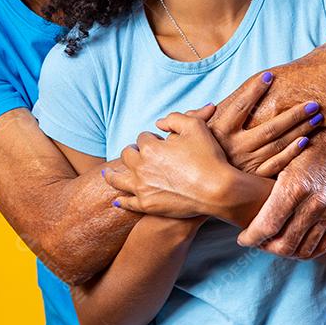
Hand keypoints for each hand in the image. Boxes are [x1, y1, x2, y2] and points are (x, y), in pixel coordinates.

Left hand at [102, 112, 234, 218]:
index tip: (161, 143)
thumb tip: (159, 123)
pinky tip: (117, 200)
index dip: (152, 139)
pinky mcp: (146, 206)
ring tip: (107, 174)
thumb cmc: (209, 156)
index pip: (143, 137)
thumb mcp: (195, 126)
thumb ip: (175, 118)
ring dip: (111, 175)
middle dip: (133, 152)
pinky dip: (121, 201)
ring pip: (117, 179)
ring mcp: (142, 188)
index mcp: (150, 147)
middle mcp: (141, 167)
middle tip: (139, 154)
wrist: (218, 190)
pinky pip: (127, 203)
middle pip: (128, 155)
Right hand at [182, 73, 321, 176]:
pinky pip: (277, 165)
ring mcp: (247, 164)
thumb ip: (194, 118)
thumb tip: (209, 106)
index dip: (254, 90)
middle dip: (293, 113)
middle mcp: (235, 148)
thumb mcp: (185, 137)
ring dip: (299, 130)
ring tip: (317, 117)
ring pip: (278, 145)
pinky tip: (306, 141)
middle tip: (313, 101)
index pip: (240, 106)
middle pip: (269, 127)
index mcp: (218, 132)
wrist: (193, 196)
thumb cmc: (190, 160)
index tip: (270, 76)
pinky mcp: (254, 178)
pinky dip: (292, 153)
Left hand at [236, 127, 325, 257]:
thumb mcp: (275, 154)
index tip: (241, 238)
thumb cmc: (298, 138)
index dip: (251, 238)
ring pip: (304, 249)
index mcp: (294, 186)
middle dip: (265, 247)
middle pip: (285, 244)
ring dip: (284, 251)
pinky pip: (323, 245)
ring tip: (270, 242)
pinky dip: (305, 250)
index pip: (267, 227)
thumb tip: (226, 195)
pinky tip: (292, 244)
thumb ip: (258, 181)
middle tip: (254, 241)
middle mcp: (315, 201)